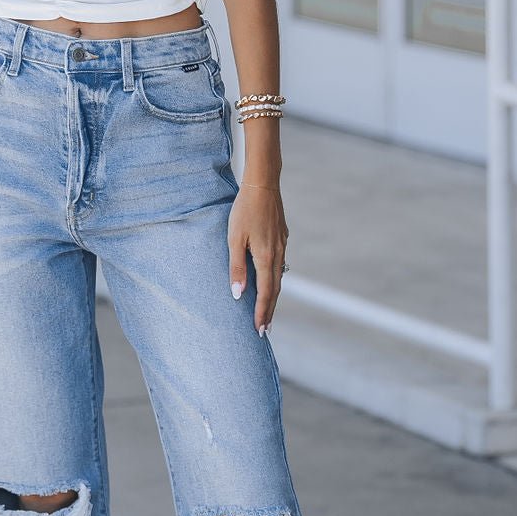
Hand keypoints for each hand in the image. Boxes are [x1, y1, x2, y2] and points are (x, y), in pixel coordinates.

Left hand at [228, 182, 289, 334]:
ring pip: (278, 277)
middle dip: (270, 311)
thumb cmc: (244, 211)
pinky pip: (279, 265)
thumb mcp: (234, 239)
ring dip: (273, 297)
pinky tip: (270, 281)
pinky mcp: (281, 238)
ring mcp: (282, 246)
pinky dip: (274, 279)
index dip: (262, 312)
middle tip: (265, 329)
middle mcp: (277, 254)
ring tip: (267, 310)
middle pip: (275, 290)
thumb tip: (238, 294)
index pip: (265, 293)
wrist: (263, 185)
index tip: (259, 330)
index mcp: (265, 257)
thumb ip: (236, 267)